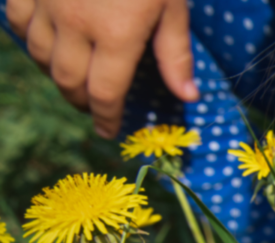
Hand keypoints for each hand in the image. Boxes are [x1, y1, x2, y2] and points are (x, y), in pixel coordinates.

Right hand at [7, 0, 196, 137]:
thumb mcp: (172, 4)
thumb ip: (175, 52)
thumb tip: (187, 97)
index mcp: (117, 35)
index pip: (106, 94)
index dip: (106, 118)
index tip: (109, 131)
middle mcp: (76, 24)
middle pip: (70, 82)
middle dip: (82, 102)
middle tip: (94, 108)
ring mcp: (46, 2)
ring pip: (41, 55)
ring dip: (57, 74)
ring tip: (75, 80)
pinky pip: (20, 23)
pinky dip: (33, 39)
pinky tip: (47, 42)